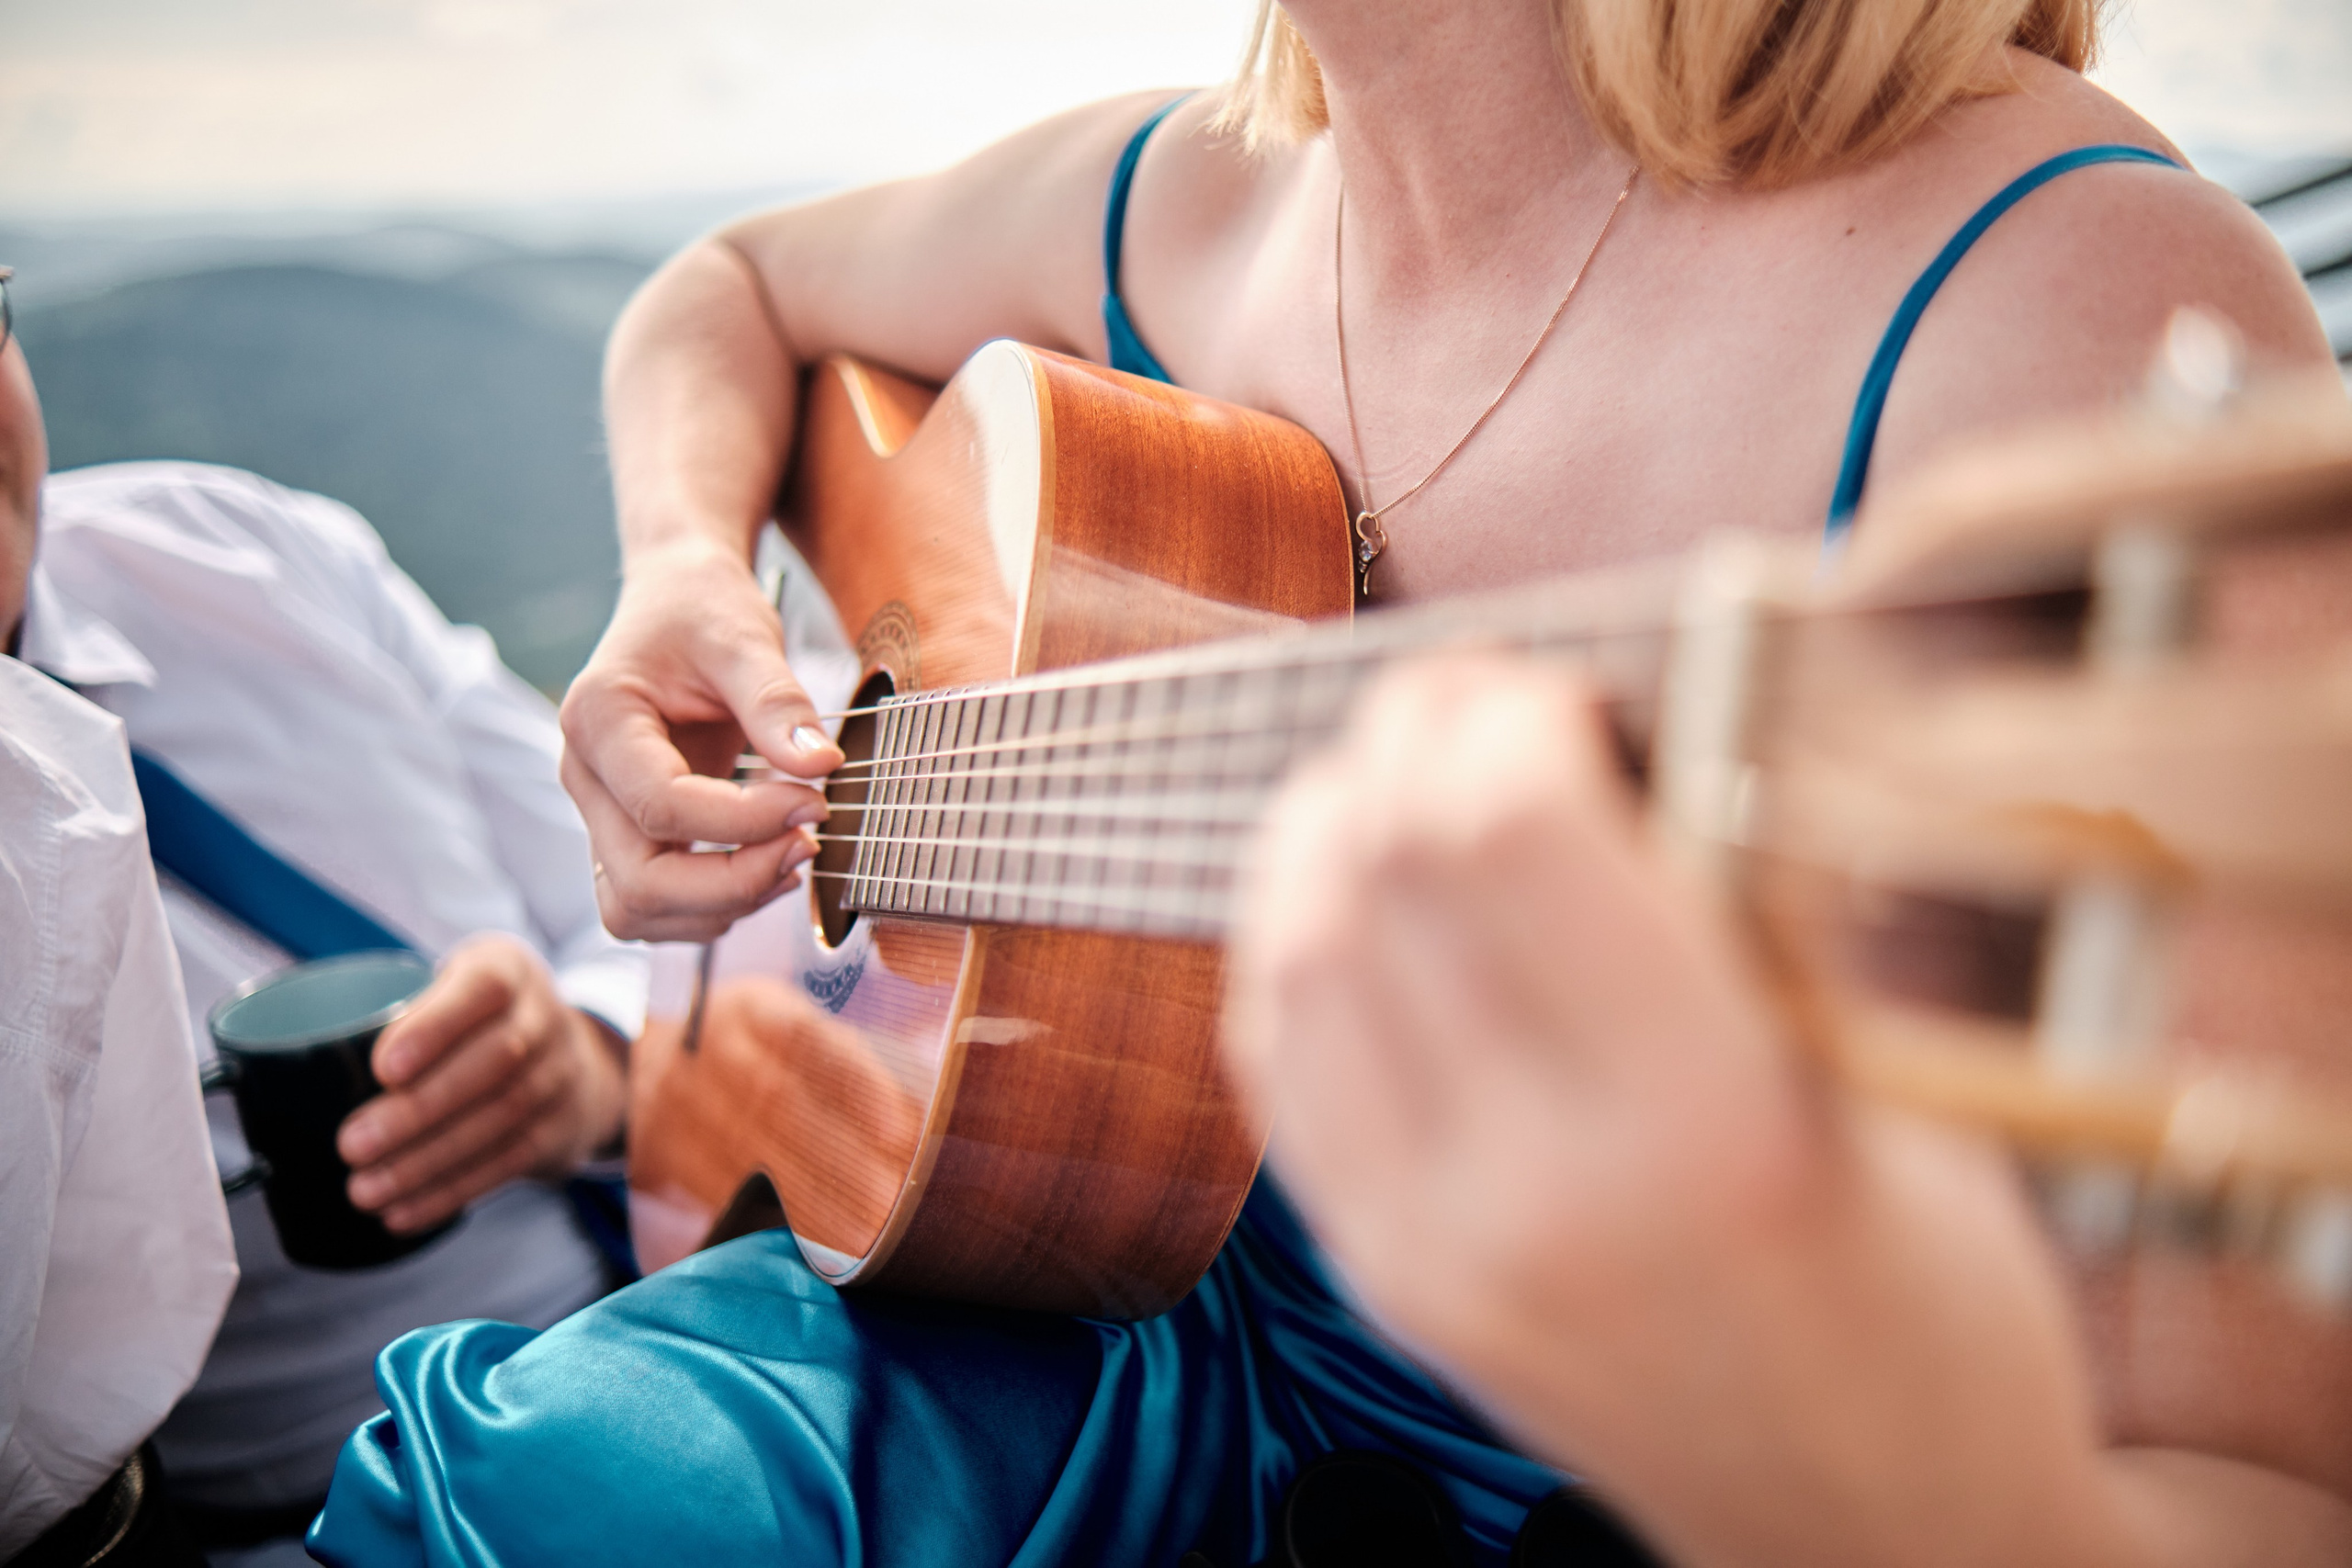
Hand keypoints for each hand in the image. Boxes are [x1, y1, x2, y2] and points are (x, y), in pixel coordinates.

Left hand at [338, 934, 628, 1233]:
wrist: (568, 1057)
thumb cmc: (472, 1022)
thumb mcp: (449, 989)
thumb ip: (396, 1011)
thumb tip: (280, 1067)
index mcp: (506, 971)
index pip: (482, 990)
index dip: (436, 1027)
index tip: (383, 1068)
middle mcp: (543, 1018)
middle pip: (494, 1062)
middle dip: (419, 1110)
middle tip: (351, 1146)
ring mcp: (560, 1076)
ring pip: (500, 1118)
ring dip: (427, 1161)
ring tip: (365, 1189)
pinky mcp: (561, 1129)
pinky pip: (508, 1163)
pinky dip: (451, 1191)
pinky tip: (403, 1213)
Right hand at [558, 538, 840, 941]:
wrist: (677, 600)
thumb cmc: (702, 610)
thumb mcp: (744, 637)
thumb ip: (778, 702)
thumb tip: (821, 767)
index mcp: (598, 718)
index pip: (660, 806)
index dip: (744, 821)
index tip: (813, 800)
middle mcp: (584, 776)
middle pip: (639, 881)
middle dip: (732, 881)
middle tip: (806, 843)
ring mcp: (600, 813)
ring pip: (637, 909)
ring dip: (720, 905)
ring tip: (790, 858)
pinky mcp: (627, 835)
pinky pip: (653, 903)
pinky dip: (711, 906)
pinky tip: (766, 865)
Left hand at [1224, 658, 2129, 1567]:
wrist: (1869, 1537)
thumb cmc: (1936, 1309)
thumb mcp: (1907, 1089)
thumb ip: (1757, 909)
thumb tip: (1614, 726)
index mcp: (1707, 1124)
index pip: (1504, 827)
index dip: (1511, 708)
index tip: (1563, 691)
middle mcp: (1535, 1190)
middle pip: (1372, 865)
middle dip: (1409, 737)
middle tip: (1479, 710)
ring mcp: (1429, 1246)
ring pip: (1284, 947)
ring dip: (1330, 827)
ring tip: (1412, 794)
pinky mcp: (1378, 1279)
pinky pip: (1266, 1055)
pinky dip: (1291, 939)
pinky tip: (1362, 905)